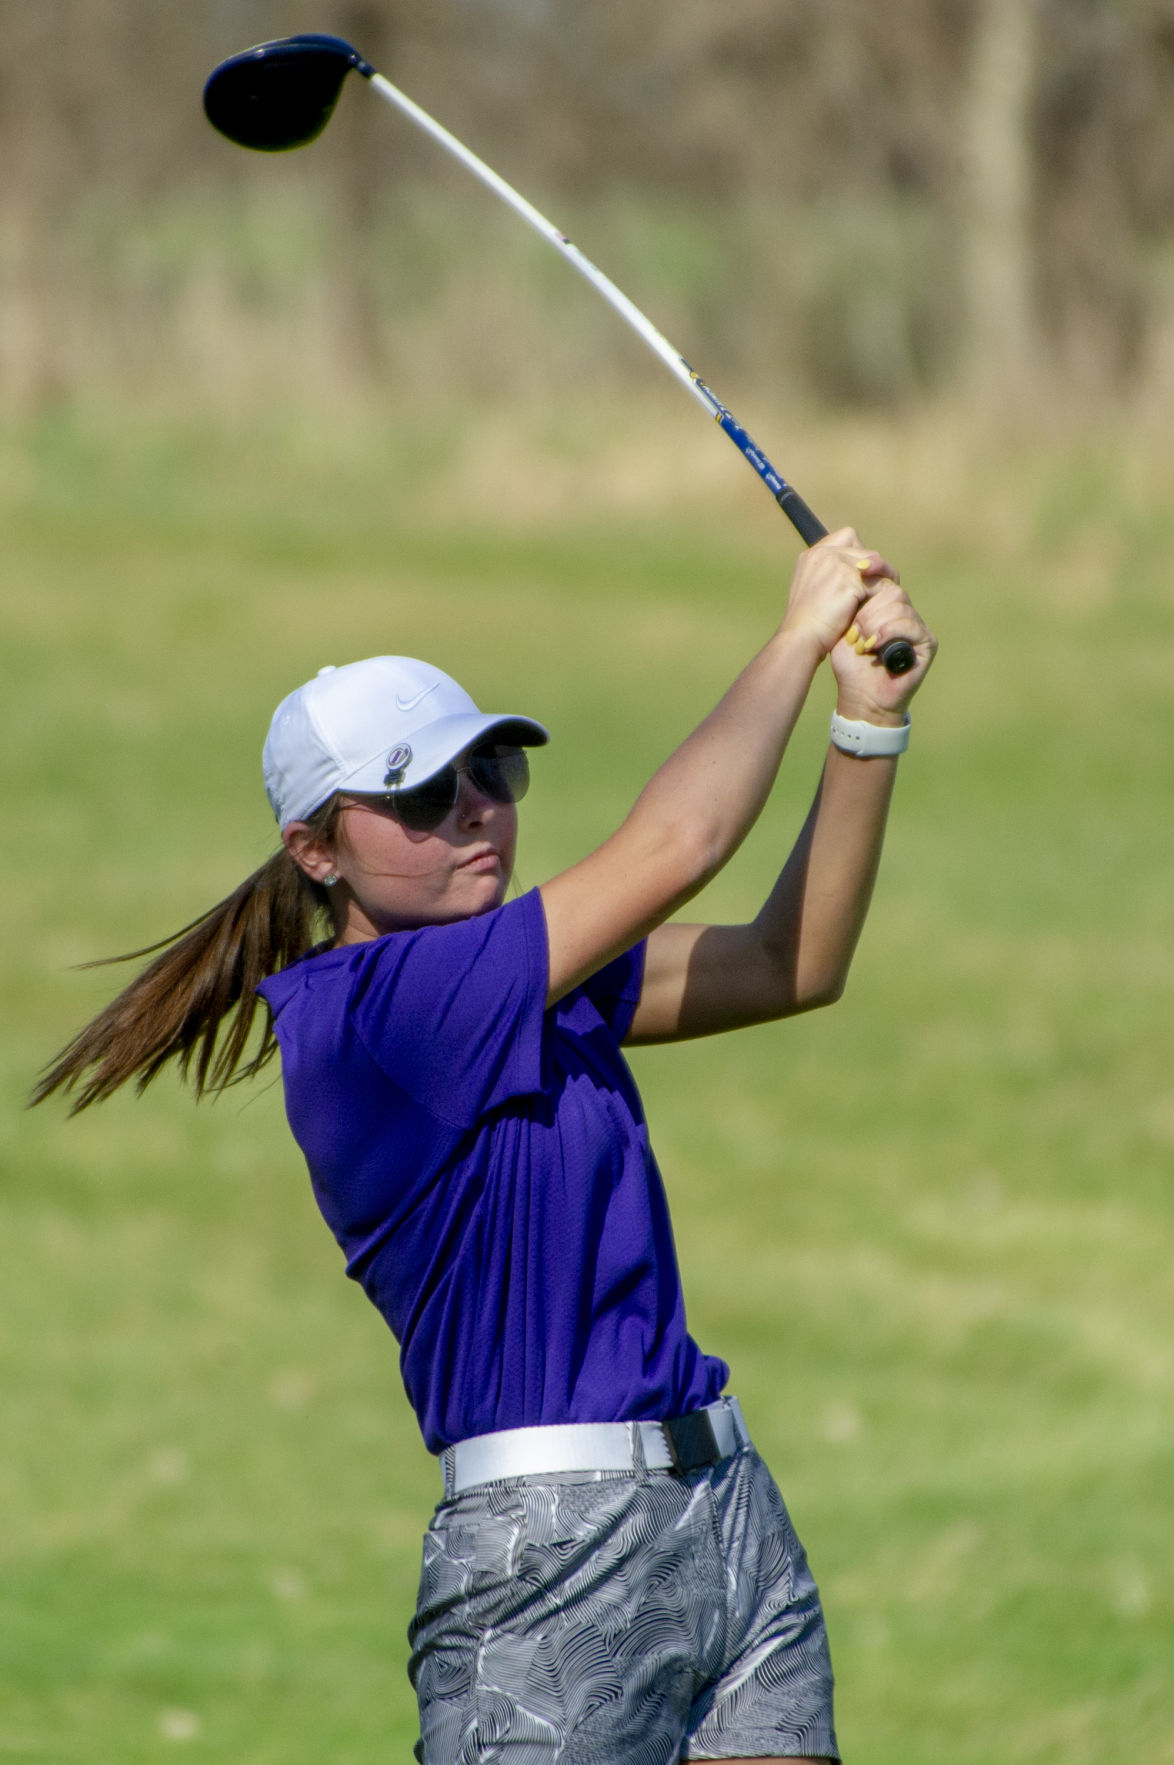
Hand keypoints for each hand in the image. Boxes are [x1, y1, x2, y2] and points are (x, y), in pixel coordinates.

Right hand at [779, 527, 897, 660]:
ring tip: (881, 600)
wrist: (801, 639)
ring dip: (882, 581)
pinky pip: (878, 583)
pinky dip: (880, 597)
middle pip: (866, 551)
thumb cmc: (809, 625)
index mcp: (813, 555)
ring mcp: (835, 563)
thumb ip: (832, 577)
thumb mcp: (815, 593)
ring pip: (876, 564)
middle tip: (881, 590)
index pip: (848, 536)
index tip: (863, 574)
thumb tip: (864, 571)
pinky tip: (877, 610)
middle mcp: (823, 553)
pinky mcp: (848, 578)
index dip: (860, 554)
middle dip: (877, 570)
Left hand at [830, 569, 936, 722]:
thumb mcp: (845, 629)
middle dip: (868, 611)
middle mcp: (904, 613)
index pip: (885, 578)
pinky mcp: (927, 643)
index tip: (860, 568)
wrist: (861, 697)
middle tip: (856, 634)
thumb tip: (857, 571)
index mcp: (885, 607)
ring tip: (864, 645)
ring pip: (899, 607)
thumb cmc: (850, 665)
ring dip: (875, 625)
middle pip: (891, 591)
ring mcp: (917, 627)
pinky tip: (876, 645)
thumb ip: (854, 603)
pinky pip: (910, 625)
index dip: (876, 569)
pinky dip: (890, 632)